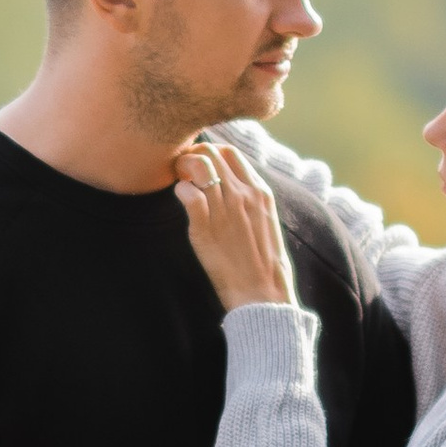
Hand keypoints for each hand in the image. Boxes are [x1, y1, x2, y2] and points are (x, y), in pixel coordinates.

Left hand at [173, 134, 298, 312]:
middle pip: (211, 152)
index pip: (230, 153)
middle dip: (192, 155)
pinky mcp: (206, 227)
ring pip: (198, 165)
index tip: (200, 166)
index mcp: (260, 191)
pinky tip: (181, 199)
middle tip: (183, 172)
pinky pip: (187, 193)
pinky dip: (179, 190)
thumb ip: (251, 201)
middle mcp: (243, 194)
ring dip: (182, 168)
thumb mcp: (266, 222)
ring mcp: (224, 208)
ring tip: (180, 181)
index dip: (210, 153)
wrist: (262, 294)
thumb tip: (233, 188)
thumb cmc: (264, 264)